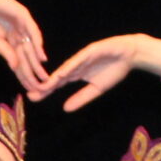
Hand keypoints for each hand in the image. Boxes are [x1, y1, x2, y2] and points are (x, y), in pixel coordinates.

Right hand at [0, 0, 51, 96]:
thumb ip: (6, 53)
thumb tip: (15, 68)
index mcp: (12, 43)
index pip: (20, 62)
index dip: (25, 77)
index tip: (29, 90)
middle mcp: (20, 36)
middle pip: (29, 58)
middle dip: (34, 74)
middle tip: (41, 88)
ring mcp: (23, 26)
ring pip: (33, 48)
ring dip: (38, 64)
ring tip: (44, 77)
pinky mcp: (24, 16)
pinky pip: (33, 32)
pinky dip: (37, 44)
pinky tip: (41, 57)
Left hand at [37, 34, 160, 111]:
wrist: (130, 55)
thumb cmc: (113, 70)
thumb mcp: (96, 89)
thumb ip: (81, 98)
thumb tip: (65, 109)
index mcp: (75, 73)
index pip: (57, 83)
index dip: (45, 90)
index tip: (33, 98)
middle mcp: (75, 64)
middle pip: (57, 76)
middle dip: (44, 85)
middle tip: (30, 93)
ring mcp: (82, 57)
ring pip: (66, 68)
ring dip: (54, 77)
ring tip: (43, 85)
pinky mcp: (92, 51)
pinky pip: (80, 60)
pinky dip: (71, 66)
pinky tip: (62, 73)